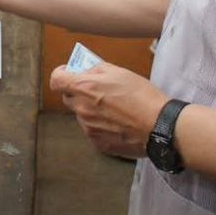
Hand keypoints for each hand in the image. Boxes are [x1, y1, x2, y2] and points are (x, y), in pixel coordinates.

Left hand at [49, 62, 164, 159]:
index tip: (68, 73)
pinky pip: (93, 131)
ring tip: (115, 110)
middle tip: (97, 91)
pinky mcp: (98, 144)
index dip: (61, 75)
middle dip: (78, 93)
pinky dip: (101, 126)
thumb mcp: (119, 72)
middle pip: (69, 98)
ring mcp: (89, 128)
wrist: (159, 125)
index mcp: (84, 88)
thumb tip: (86, 70)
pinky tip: (118, 124)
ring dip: (91, 110)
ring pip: (82, 115)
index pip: (56, 80)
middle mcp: (82, 109)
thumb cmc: (142, 95)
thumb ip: (97, 69)